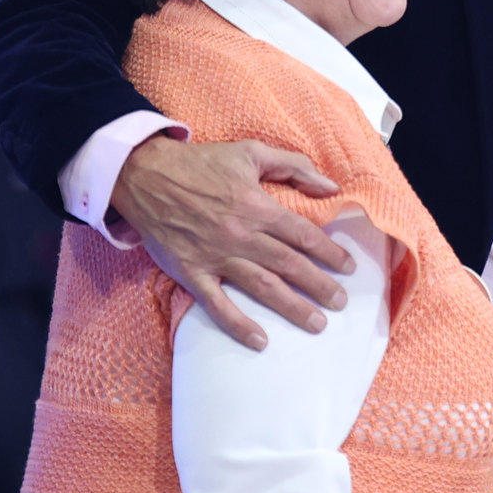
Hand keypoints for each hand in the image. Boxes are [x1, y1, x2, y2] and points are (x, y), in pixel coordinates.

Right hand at [111, 135, 352, 349]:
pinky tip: (260, 341)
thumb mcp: (250, 151)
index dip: (329, 252)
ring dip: (291, 307)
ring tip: (316, 324)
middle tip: (342, 303)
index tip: (349, 267)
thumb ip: (293, 166)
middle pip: (289, 264)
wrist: (144, 175)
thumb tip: (330, 185)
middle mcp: (240, 235)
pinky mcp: (191, 272)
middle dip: (319, 285)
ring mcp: (215, 256)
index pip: (302, 235)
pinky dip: (238, 324)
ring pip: (261, 286)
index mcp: (257, 206)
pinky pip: (217, 304)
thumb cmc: (200, 163)